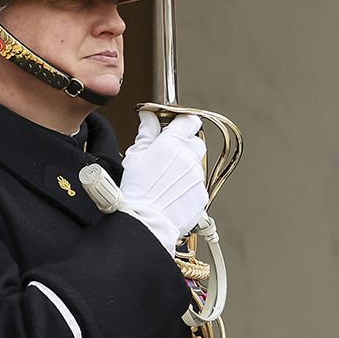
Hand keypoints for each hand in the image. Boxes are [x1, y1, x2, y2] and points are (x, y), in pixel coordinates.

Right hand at [119, 112, 206, 245]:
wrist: (146, 220)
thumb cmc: (137, 190)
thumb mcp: (135, 156)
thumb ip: (147, 133)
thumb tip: (149, 117)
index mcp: (173, 144)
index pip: (189, 121)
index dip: (182, 121)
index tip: (175, 124)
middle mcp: (190, 158)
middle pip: (195, 142)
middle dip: (184, 144)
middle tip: (167, 154)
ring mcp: (198, 177)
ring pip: (196, 165)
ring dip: (185, 167)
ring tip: (165, 179)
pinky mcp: (202, 194)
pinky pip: (197, 184)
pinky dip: (187, 186)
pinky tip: (171, 193)